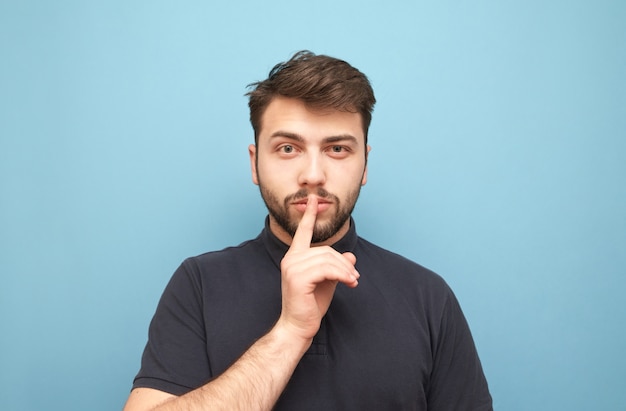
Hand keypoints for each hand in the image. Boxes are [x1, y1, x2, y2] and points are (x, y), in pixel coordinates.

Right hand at [277, 195, 359, 340]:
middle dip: (344, 263)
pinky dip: (342, 275)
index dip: (309, 215)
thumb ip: (337, 267)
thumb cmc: (310, 305)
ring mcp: (292, 267)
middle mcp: (291, 259)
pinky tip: (349, 283)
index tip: (314, 199)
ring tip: (353, 281)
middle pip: (326, 250)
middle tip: (355, 276)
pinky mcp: (298, 277)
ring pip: (329, 259)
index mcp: (295, 257)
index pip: (302, 232)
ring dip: (346, 270)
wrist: (299, 326)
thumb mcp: (328, 282)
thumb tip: (351, 256)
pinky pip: (327, 269)